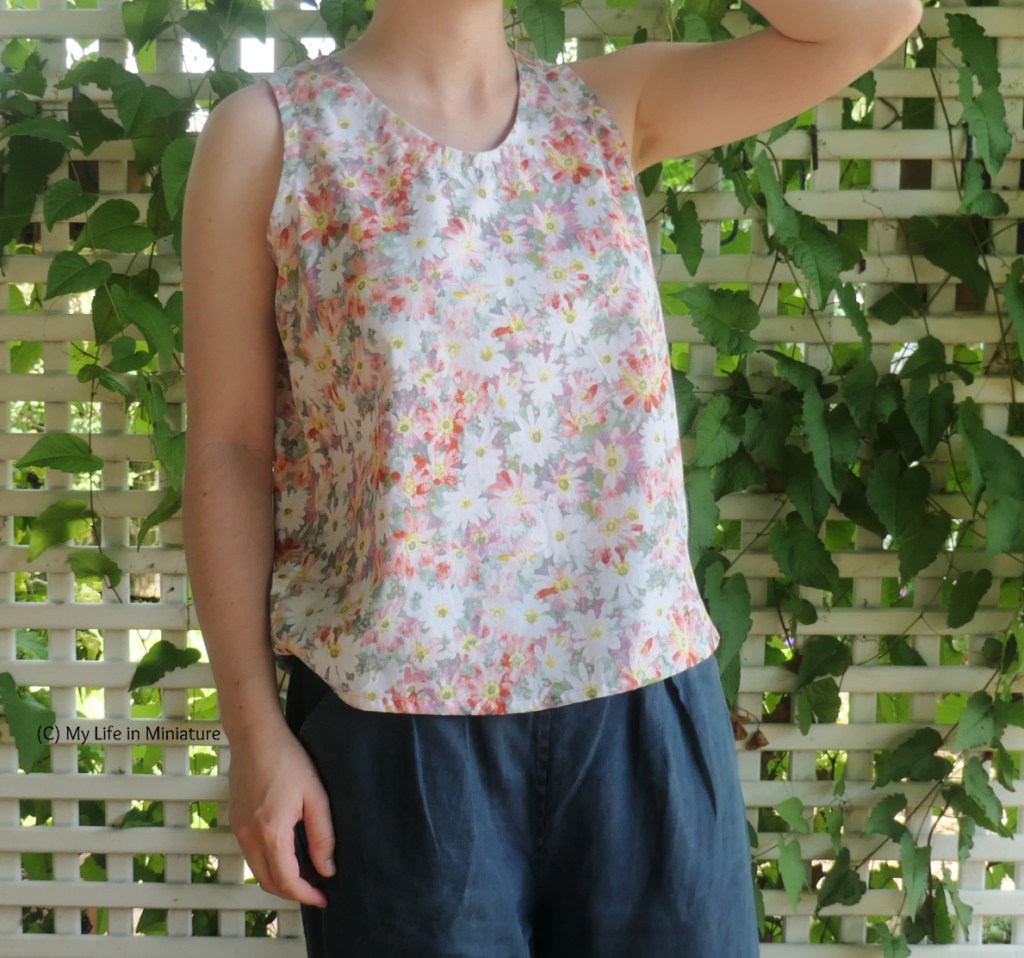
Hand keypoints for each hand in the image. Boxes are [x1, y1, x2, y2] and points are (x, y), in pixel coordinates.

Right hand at [227, 723, 335, 906]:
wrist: (255, 734)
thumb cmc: (288, 758)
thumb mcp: (315, 795)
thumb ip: (323, 835)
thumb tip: (327, 870)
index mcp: (271, 831)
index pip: (287, 880)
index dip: (306, 894)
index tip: (324, 897)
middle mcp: (249, 836)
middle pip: (269, 882)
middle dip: (293, 892)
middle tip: (317, 888)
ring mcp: (238, 829)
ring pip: (258, 870)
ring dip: (280, 878)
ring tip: (307, 872)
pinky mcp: (235, 820)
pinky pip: (251, 854)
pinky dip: (269, 863)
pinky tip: (288, 853)